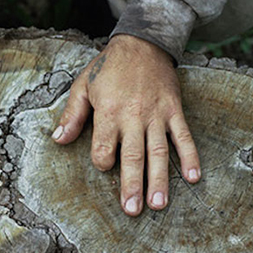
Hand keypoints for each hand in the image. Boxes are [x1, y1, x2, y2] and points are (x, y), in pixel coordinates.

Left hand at [52, 35, 199, 215]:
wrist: (143, 42)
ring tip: (159, 204)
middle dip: (132, 185)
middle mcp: (133, 117)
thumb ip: (72, 115)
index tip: (105, 167)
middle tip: (133, 210)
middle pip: (133, 157)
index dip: (103, 162)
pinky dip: (190, 156)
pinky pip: (183, 137)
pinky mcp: (174, 110)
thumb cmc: (109, 67)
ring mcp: (156, 115)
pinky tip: (194, 177)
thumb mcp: (83, 86)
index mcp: (109, 112)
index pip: (105, 148)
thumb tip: (59, 141)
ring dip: (160, 179)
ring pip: (159, 152)